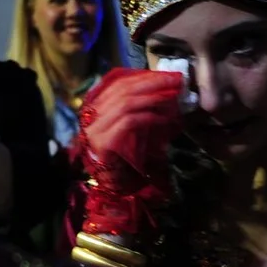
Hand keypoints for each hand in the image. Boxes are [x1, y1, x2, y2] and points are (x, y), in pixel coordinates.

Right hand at [71, 67, 186, 241]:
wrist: (114, 191)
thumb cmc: (126, 159)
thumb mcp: (132, 128)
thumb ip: (139, 109)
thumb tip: (165, 90)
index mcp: (95, 108)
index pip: (118, 83)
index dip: (144, 76)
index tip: (166, 74)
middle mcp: (91, 116)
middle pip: (123, 89)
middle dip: (152, 83)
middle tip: (175, 80)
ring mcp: (94, 130)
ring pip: (126, 103)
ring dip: (153, 97)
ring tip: (173, 96)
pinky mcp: (103, 143)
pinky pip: (129, 122)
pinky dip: (150, 117)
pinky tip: (166, 117)